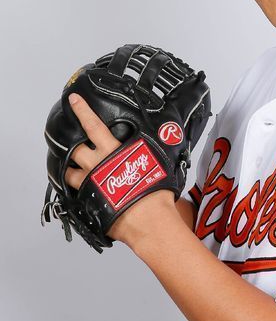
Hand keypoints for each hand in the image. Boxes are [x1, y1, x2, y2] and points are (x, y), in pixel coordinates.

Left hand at [66, 92, 175, 244]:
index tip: (74, 100)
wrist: (148, 220)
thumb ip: (149, 153)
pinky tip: (84, 193)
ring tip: (76, 171)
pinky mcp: (89, 202)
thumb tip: (160, 145)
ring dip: (72, 170)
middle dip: (74, 145)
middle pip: (76, 149)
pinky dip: (77, 192)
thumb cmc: (155, 194)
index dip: (83, 111)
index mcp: (114, 152)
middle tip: (74, 144)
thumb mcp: (157, 164)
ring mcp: (90, 184)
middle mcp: (98, 165)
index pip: (93, 126)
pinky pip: (76, 194)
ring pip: (70, 172)